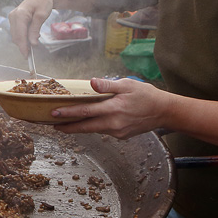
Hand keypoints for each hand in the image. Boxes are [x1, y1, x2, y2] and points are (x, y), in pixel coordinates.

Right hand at [8, 0, 54, 57]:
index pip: (19, 35)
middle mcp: (13, 16)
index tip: (27, 56)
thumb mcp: (42, 16)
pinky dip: (23, 37)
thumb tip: (32, 44)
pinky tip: (31, 36)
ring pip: (16, 35)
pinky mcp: (14, 19)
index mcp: (19, 14)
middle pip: (16, 37)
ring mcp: (12, 17)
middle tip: (32, 53)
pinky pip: (17, 32)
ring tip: (35, 41)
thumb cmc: (43, 2)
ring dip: (24, 41)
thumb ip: (35, 30)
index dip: (23, 47)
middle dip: (23, 46)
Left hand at [47, 77, 168, 138]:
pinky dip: (94, 126)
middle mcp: (114, 123)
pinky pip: (103, 130)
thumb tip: (91, 82)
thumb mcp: (127, 85)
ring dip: (79, 127)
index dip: (68, 114)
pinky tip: (88, 122)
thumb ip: (107, 85)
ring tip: (65, 123)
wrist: (164, 112)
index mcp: (114, 109)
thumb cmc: (146, 95)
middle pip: (85, 127)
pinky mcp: (121, 136)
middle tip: (52, 124)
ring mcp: (117, 132)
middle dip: (67, 126)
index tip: (54, 113)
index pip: (85, 112)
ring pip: (93, 130)